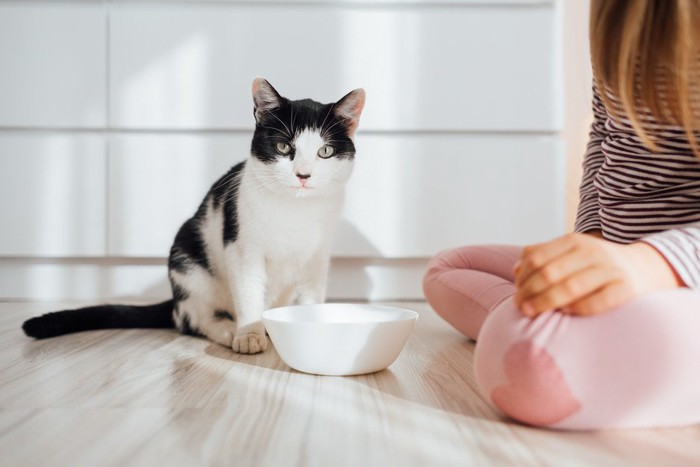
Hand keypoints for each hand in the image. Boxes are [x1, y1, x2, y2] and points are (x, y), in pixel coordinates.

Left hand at [513, 233, 681, 316]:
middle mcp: (592, 253)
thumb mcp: (571, 254)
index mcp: (574, 242)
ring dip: (546, 302)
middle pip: (550, 272)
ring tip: (531, 312)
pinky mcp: (625, 289)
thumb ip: (544, 257)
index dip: (523, 276)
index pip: (537, 257)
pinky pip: (597, 301)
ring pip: (570, 287)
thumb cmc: (595, 266)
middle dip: (530, 291)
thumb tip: (516, 269)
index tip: (516, 292)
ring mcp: (610, 270)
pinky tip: (566, 313)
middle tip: (519, 306)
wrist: (642, 268)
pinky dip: (578, 308)